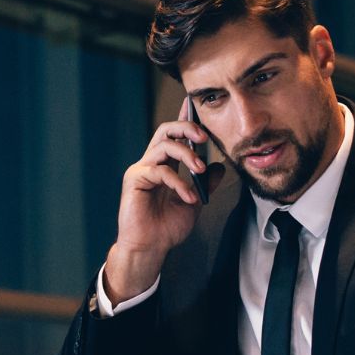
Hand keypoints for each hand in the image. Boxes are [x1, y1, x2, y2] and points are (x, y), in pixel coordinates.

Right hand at [104, 97, 225, 301]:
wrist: (150, 248)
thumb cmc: (166, 228)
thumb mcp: (193, 202)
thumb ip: (205, 184)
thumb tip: (219, 166)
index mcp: (163, 166)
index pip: (174, 136)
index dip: (183, 119)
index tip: (193, 105)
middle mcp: (151, 163)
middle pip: (165, 131)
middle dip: (186, 127)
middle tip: (204, 136)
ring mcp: (141, 170)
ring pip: (164, 146)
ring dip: (186, 154)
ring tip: (200, 169)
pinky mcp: (135, 180)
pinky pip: (160, 171)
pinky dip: (179, 183)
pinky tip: (189, 197)